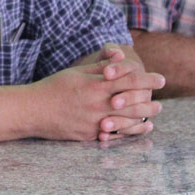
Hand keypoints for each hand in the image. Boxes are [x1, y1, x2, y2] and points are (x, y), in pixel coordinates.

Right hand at [32, 55, 164, 141]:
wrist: (34, 110)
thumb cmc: (54, 87)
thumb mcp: (77, 72)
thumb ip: (100, 67)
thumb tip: (120, 58)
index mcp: (96, 86)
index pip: (129, 81)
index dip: (148, 80)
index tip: (160, 79)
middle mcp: (98, 105)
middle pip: (133, 104)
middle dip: (150, 103)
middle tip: (161, 103)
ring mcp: (94, 123)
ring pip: (127, 122)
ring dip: (144, 119)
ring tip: (153, 116)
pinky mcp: (89, 136)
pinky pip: (114, 135)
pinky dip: (128, 132)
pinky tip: (137, 129)